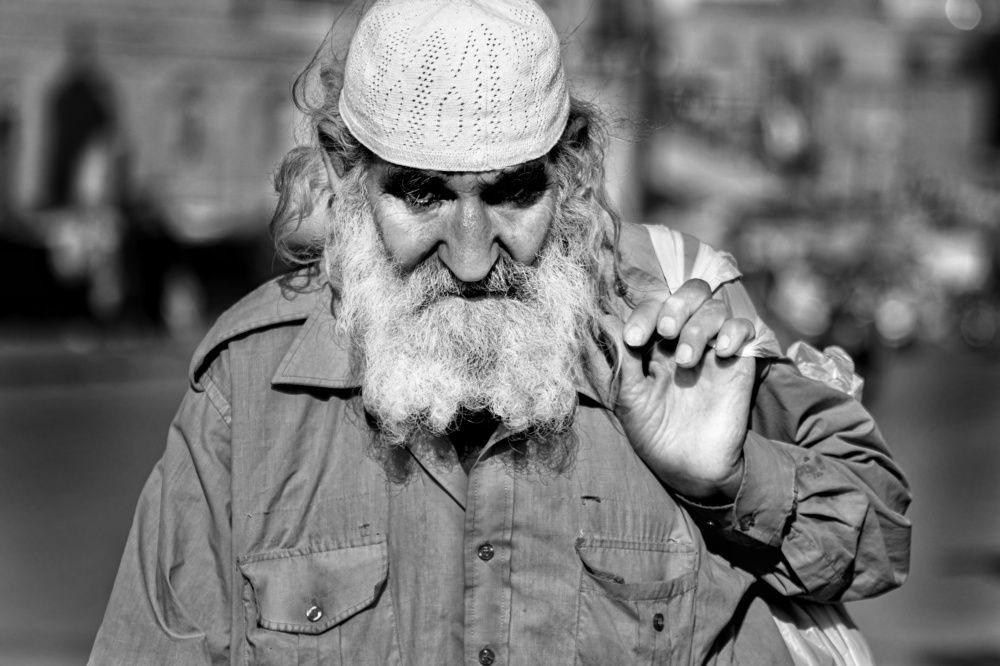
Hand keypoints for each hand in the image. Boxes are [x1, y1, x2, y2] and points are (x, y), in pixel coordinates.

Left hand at [615, 279, 757, 499]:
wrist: (689, 467)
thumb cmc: (653, 433)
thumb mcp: (628, 396)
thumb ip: (619, 358)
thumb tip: (601, 318)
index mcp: (656, 343)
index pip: (653, 306)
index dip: (642, 314)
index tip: (632, 339)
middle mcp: (685, 339)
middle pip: (690, 293)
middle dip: (676, 305)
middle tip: (665, 330)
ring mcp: (714, 348)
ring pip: (715, 308)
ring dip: (698, 327)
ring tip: (685, 360)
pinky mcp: (739, 361)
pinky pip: (745, 328)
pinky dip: (734, 331)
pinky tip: (722, 351)